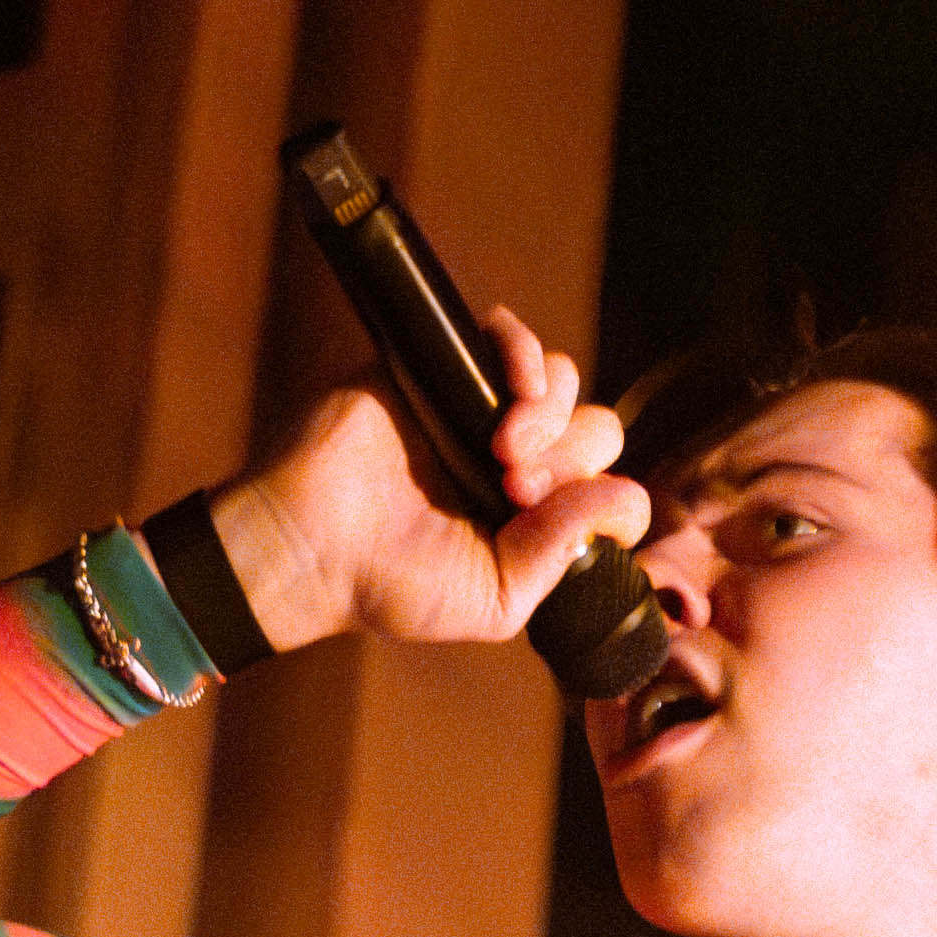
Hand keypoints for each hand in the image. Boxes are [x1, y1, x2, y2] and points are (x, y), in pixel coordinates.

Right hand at [210, 310, 646, 654]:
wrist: (309, 546)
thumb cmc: (392, 586)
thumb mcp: (497, 599)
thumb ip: (563, 553)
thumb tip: (626, 495)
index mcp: (535, 518)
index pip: (606, 487)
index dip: (593, 495)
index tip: (534, 515)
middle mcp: (516, 462)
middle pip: (595, 429)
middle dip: (568, 456)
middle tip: (513, 486)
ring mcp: (480, 410)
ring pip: (561, 381)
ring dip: (551, 411)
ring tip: (502, 446)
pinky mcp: (442, 368)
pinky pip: (510, 338)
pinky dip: (526, 353)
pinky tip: (518, 387)